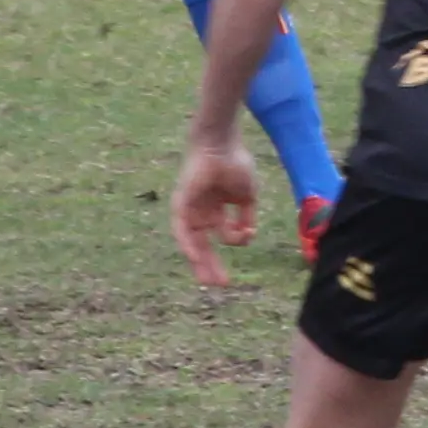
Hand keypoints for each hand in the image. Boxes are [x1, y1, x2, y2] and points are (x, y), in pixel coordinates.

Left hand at [169, 137, 262, 289]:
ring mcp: (190, 208)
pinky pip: (181, 228)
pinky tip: (196, 258)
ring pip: (192, 241)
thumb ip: (246, 218)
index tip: (230, 278)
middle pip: (203, 244)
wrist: (223, 143)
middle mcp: (201, 212)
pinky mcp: (180, 203)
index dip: (221, 259)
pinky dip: (188, 244)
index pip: (217, 239)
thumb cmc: (235, 164)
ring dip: (200, 261)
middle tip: (220, 284)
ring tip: (210, 280)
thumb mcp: (247, 197)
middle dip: (211, 265)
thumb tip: (247, 238)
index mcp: (216, 210)